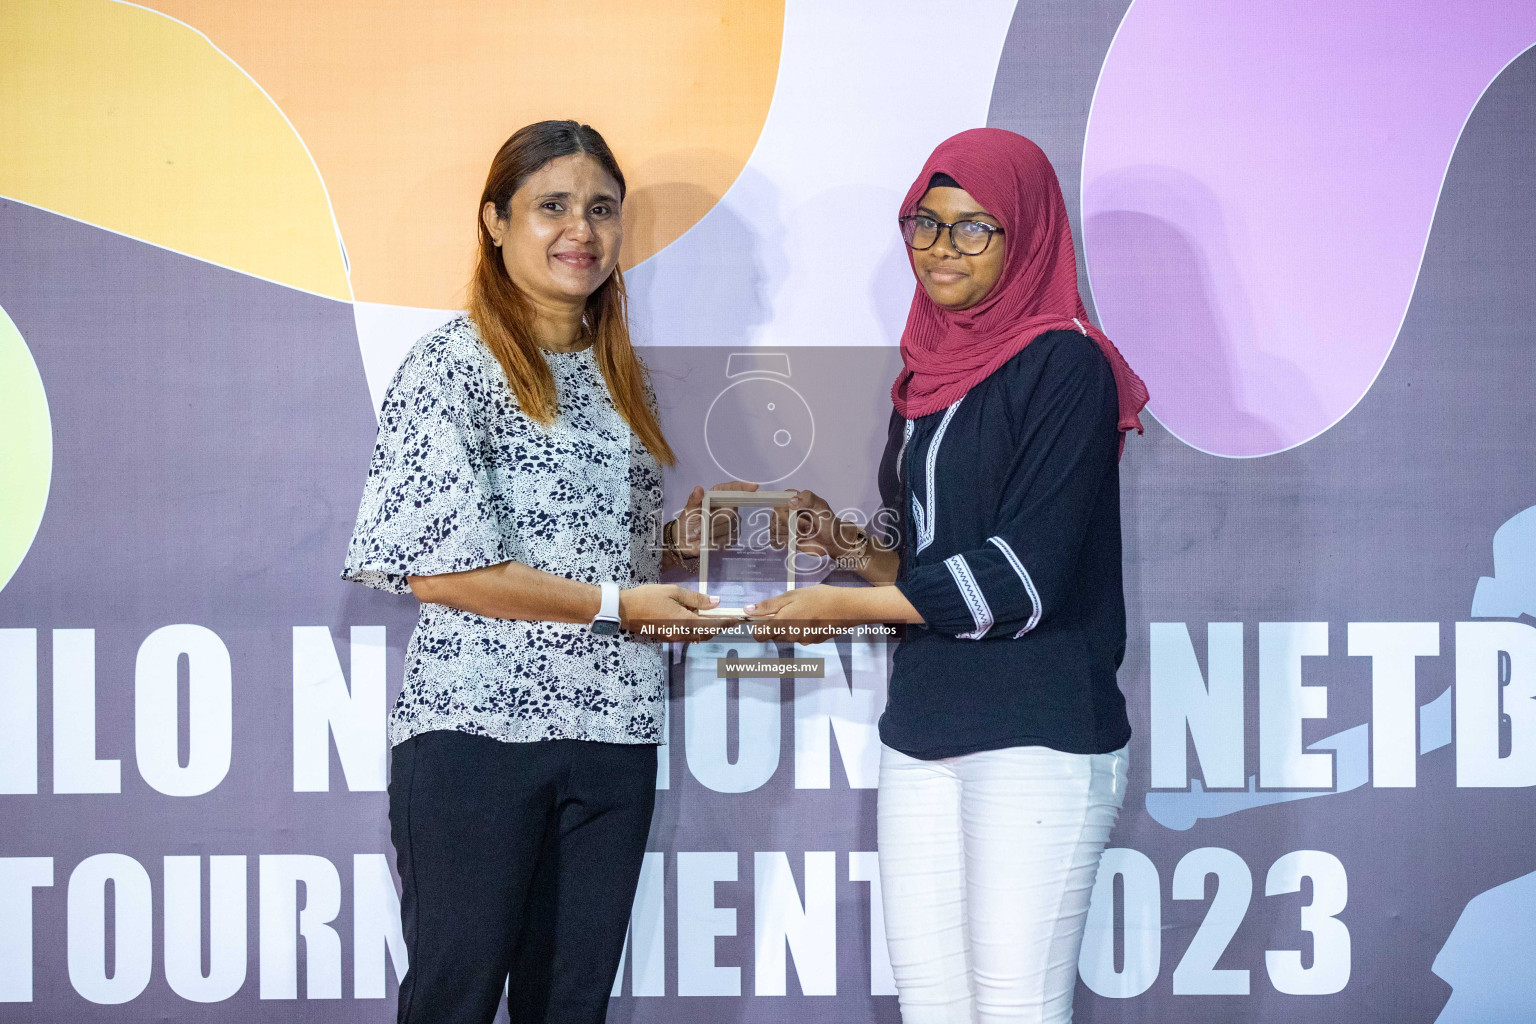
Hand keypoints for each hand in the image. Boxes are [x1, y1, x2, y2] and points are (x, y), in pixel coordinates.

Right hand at [619, 583, 741, 639]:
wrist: (624, 610)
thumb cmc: (647, 598)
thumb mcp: (674, 592)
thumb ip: (696, 598)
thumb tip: (716, 602)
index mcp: (685, 622)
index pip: (713, 625)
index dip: (727, 622)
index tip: (738, 619)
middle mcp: (682, 634)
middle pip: (707, 633)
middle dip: (719, 625)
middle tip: (727, 615)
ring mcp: (674, 637)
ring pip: (698, 635)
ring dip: (707, 627)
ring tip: (709, 613)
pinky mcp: (668, 637)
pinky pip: (687, 635)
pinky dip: (695, 628)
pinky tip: (692, 615)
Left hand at [673, 480, 758, 557]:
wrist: (685, 541)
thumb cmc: (688, 522)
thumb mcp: (688, 510)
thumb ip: (694, 500)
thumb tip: (698, 489)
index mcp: (717, 496)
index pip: (732, 489)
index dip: (743, 487)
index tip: (753, 486)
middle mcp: (726, 507)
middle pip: (731, 511)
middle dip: (715, 519)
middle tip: (703, 523)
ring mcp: (730, 521)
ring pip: (730, 525)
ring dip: (713, 531)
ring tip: (703, 532)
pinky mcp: (731, 535)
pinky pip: (731, 537)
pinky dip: (717, 539)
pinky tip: (709, 539)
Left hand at [745, 584, 860, 644]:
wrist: (846, 608)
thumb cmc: (817, 598)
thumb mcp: (790, 596)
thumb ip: (768, 606)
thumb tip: (747, 610)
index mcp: (782, 624)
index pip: (759, 636)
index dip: (758, 626)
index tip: (764, 617)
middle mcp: (791, 637)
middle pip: (774, 636)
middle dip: (777, 624)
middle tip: (790, 608)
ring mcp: (803, 641)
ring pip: (789, 636)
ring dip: (791, 626)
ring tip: (804, 610)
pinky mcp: (814, 641)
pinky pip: (802, 637)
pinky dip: (804, 629)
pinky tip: (814, 617)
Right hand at [769, 489, 863, 560]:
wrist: (832, 542)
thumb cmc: (828, 523)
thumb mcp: (821, 507)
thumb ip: (808, 499)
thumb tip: (791, 501)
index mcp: (796, 501)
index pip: (780, 499)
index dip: (786, 507)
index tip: (795, 512)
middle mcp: (788, 512)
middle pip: (776, 515)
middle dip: (793, 522)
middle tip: (808, 525)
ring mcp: (786, 525)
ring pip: (777, 528)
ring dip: (793, 532)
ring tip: (806, 532)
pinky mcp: (785, 538)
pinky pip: (777, 539)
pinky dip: (788, 540)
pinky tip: (799, 539)